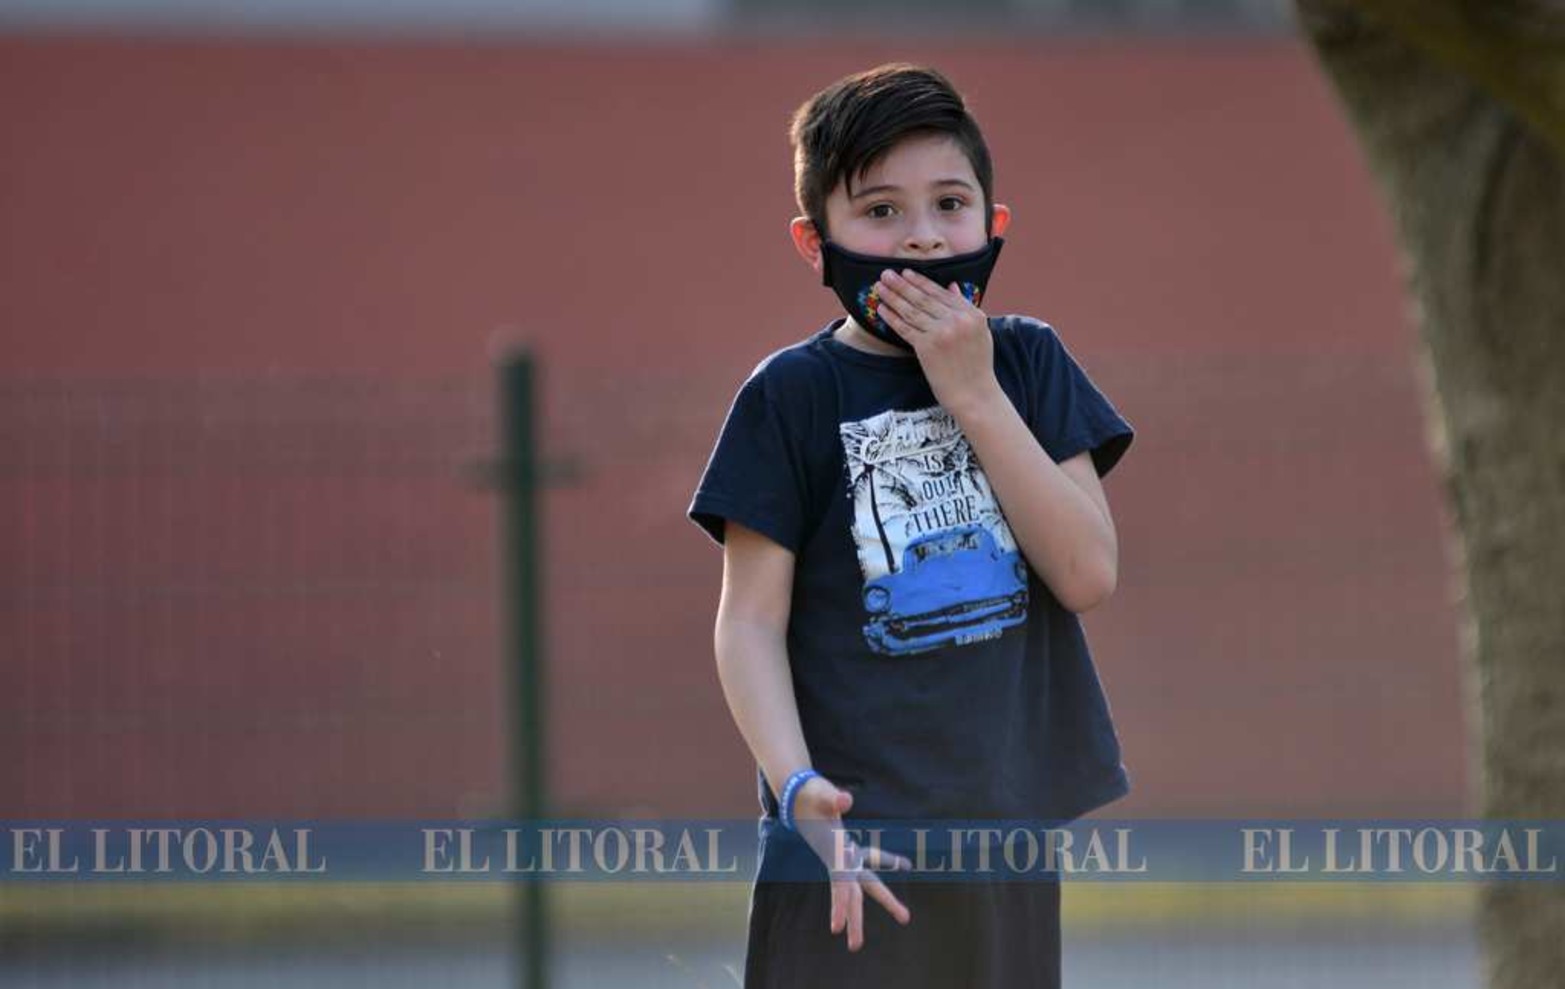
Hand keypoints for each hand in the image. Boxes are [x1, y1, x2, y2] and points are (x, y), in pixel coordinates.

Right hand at [790, 776, 911, 950]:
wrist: (800, 794)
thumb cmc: (810, 796)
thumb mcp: (820, 794)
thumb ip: (833, 799)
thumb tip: (845, 801)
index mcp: (835, 852)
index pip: (840, 884)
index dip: (839, 905)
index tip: (835, 929)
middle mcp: (841, 859)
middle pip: (853, 894)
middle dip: (856, 920)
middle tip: (856, 947)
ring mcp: (845, 855)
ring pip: (865, 884)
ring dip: (883, 900)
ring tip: (903, 918)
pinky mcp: (848, 847)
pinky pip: (870, 859)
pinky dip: (886, 860)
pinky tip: (902, 863)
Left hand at [874, 268, 1003, 415]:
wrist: (974, 394)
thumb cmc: (977, 365)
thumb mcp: (980, 332)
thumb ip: (966, 307)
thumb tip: (952, 285)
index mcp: (972, 314)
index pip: (940, 293)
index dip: (921, 281)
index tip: (907, 272)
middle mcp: (957, 320)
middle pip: (923, 298)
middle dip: (902, 284)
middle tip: (886, 273)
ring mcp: (941, 333)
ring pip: (911, 311)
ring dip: (893, 297)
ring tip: (880, 287)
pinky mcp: (927, 347)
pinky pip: (905, 328)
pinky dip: (892, 318)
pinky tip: (881, 309)